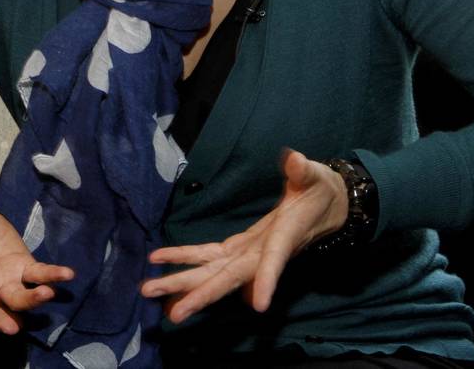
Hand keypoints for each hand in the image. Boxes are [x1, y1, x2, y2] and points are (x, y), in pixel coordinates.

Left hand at [139, 149, 346, 322]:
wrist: (325, 207)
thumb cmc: (320, 191)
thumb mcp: (315, 177)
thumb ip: (303, 171)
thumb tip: (294, 160)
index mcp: (284, 235)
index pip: (275, 259)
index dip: (267, 279)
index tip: (260, 305)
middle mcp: (262, 252)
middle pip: (230, 277)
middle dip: (202, 294)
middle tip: (174, 313)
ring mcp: (249, 253)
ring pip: (213, 273)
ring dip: (182, 283)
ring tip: (148, 291)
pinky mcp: (240, 248)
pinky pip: (208, 256)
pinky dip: (184, 258)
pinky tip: (159, 263)